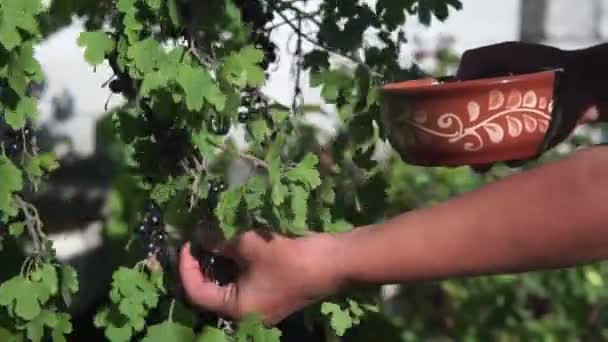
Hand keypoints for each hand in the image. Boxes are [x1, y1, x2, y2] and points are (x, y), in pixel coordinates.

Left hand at [179, 231, 340, 324]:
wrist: (335, 263)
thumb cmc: (289, 258)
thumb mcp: (249, 245)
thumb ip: (219, 241)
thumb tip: (199, 235)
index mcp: (237, 309)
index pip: (196, 292)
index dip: (186, 266)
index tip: (187, 242)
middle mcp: (247, 313)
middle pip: (211, 291)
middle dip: (202, 264)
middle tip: (198, 238)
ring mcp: (262, 304)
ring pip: (229, 285)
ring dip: (220, 262)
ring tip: (215, 237)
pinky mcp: (273, 293)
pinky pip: (245, 281)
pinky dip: (236, 264)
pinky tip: (236, 243)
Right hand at [456, 42, 600, 170]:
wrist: (579, 80)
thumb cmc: (540, 62)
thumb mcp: (504, 53)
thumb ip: (476, 60)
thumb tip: (454, 82)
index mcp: (479, 98)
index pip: (454, 112)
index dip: (445, 121)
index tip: (440, 127)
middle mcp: (489, 118)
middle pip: (465, 138)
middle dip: (459, 149)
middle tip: (458, 156)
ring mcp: (508, 134)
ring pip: (486, 154)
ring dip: (481, 161)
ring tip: (482, 164)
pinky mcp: (527, 147)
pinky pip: (514, 158)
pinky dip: (513, 158)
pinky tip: (515, 154)